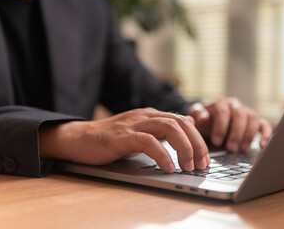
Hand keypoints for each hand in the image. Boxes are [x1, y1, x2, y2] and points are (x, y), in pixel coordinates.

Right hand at [39, 108, 210, 172]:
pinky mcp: (121, 137)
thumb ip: (161, 131)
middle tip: (201, 164)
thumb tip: (187, 130)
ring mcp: (132, 124)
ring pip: (168, 127)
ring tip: (189, 166)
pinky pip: (147, 141)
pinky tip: (168, 167)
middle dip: (196, 144)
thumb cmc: (109, 140)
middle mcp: (144, 116)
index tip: (204, 158)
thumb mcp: (139, 133)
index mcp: (150, 116)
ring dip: (184, 148)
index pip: (183, 121)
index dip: (198, 139)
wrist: (78, 138)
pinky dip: (162, 154)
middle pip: (180, 123)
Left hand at [188, 98, 271, 151]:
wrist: (209, 119)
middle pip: (239, 115)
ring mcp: (246, 111)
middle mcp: (235, 104)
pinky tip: (262, 145)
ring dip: (248, 135)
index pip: (222, 112)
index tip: (216, 142)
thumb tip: (203, 118)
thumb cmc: (203, 119)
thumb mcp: (195, 116)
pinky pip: (264, 124)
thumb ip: (198, 115)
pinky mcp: (255, 120)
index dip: (220, 127)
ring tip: (242, 149)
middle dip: (235, 133)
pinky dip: (265, 134)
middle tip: (230, 148)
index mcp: (220, 102)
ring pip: (252, 118)